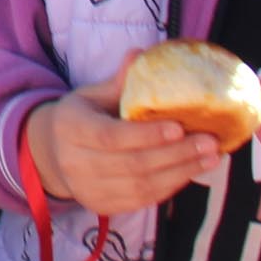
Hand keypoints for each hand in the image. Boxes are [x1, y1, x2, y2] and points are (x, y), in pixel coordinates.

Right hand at [24, 54, 222, 217]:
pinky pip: (144, 200)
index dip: (146, 135)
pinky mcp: (104, 207)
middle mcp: (76, 163)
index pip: (111, 137)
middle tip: (210, 142)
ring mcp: (89, 189)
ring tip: (211, 157)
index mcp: (71, 128)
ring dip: (181, 172)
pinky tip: (191, 170)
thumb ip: (119, 81)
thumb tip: (141, 53)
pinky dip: (171, 186)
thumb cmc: (79, 118)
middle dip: (176, 154)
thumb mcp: (91, 96)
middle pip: (133, 164)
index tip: (178, 127)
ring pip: (143, 186)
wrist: (50, 154)